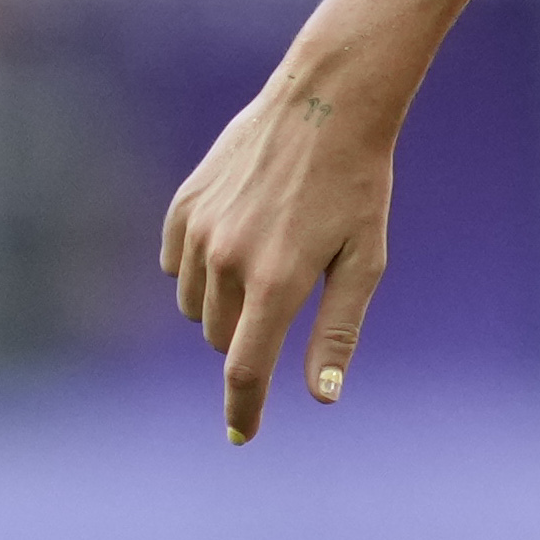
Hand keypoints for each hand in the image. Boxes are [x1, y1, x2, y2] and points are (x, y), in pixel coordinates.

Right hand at [158, 72, 396, 443]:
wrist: (325, 104)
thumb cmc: (358, 186)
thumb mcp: (364, 262)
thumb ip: (338, 332)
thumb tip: (321, 396)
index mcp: (277, 282)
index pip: (244, 370)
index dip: (242, 411)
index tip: (241, 436)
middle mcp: (228, 260)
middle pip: (222, 340)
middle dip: (248, 339)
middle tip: (285, 298)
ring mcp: (200, 230)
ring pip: (195, 306)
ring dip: (223, 306)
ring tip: (265, 263)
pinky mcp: (184, 205)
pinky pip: (176, 265)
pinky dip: (199, 270)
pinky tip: (235, 241)